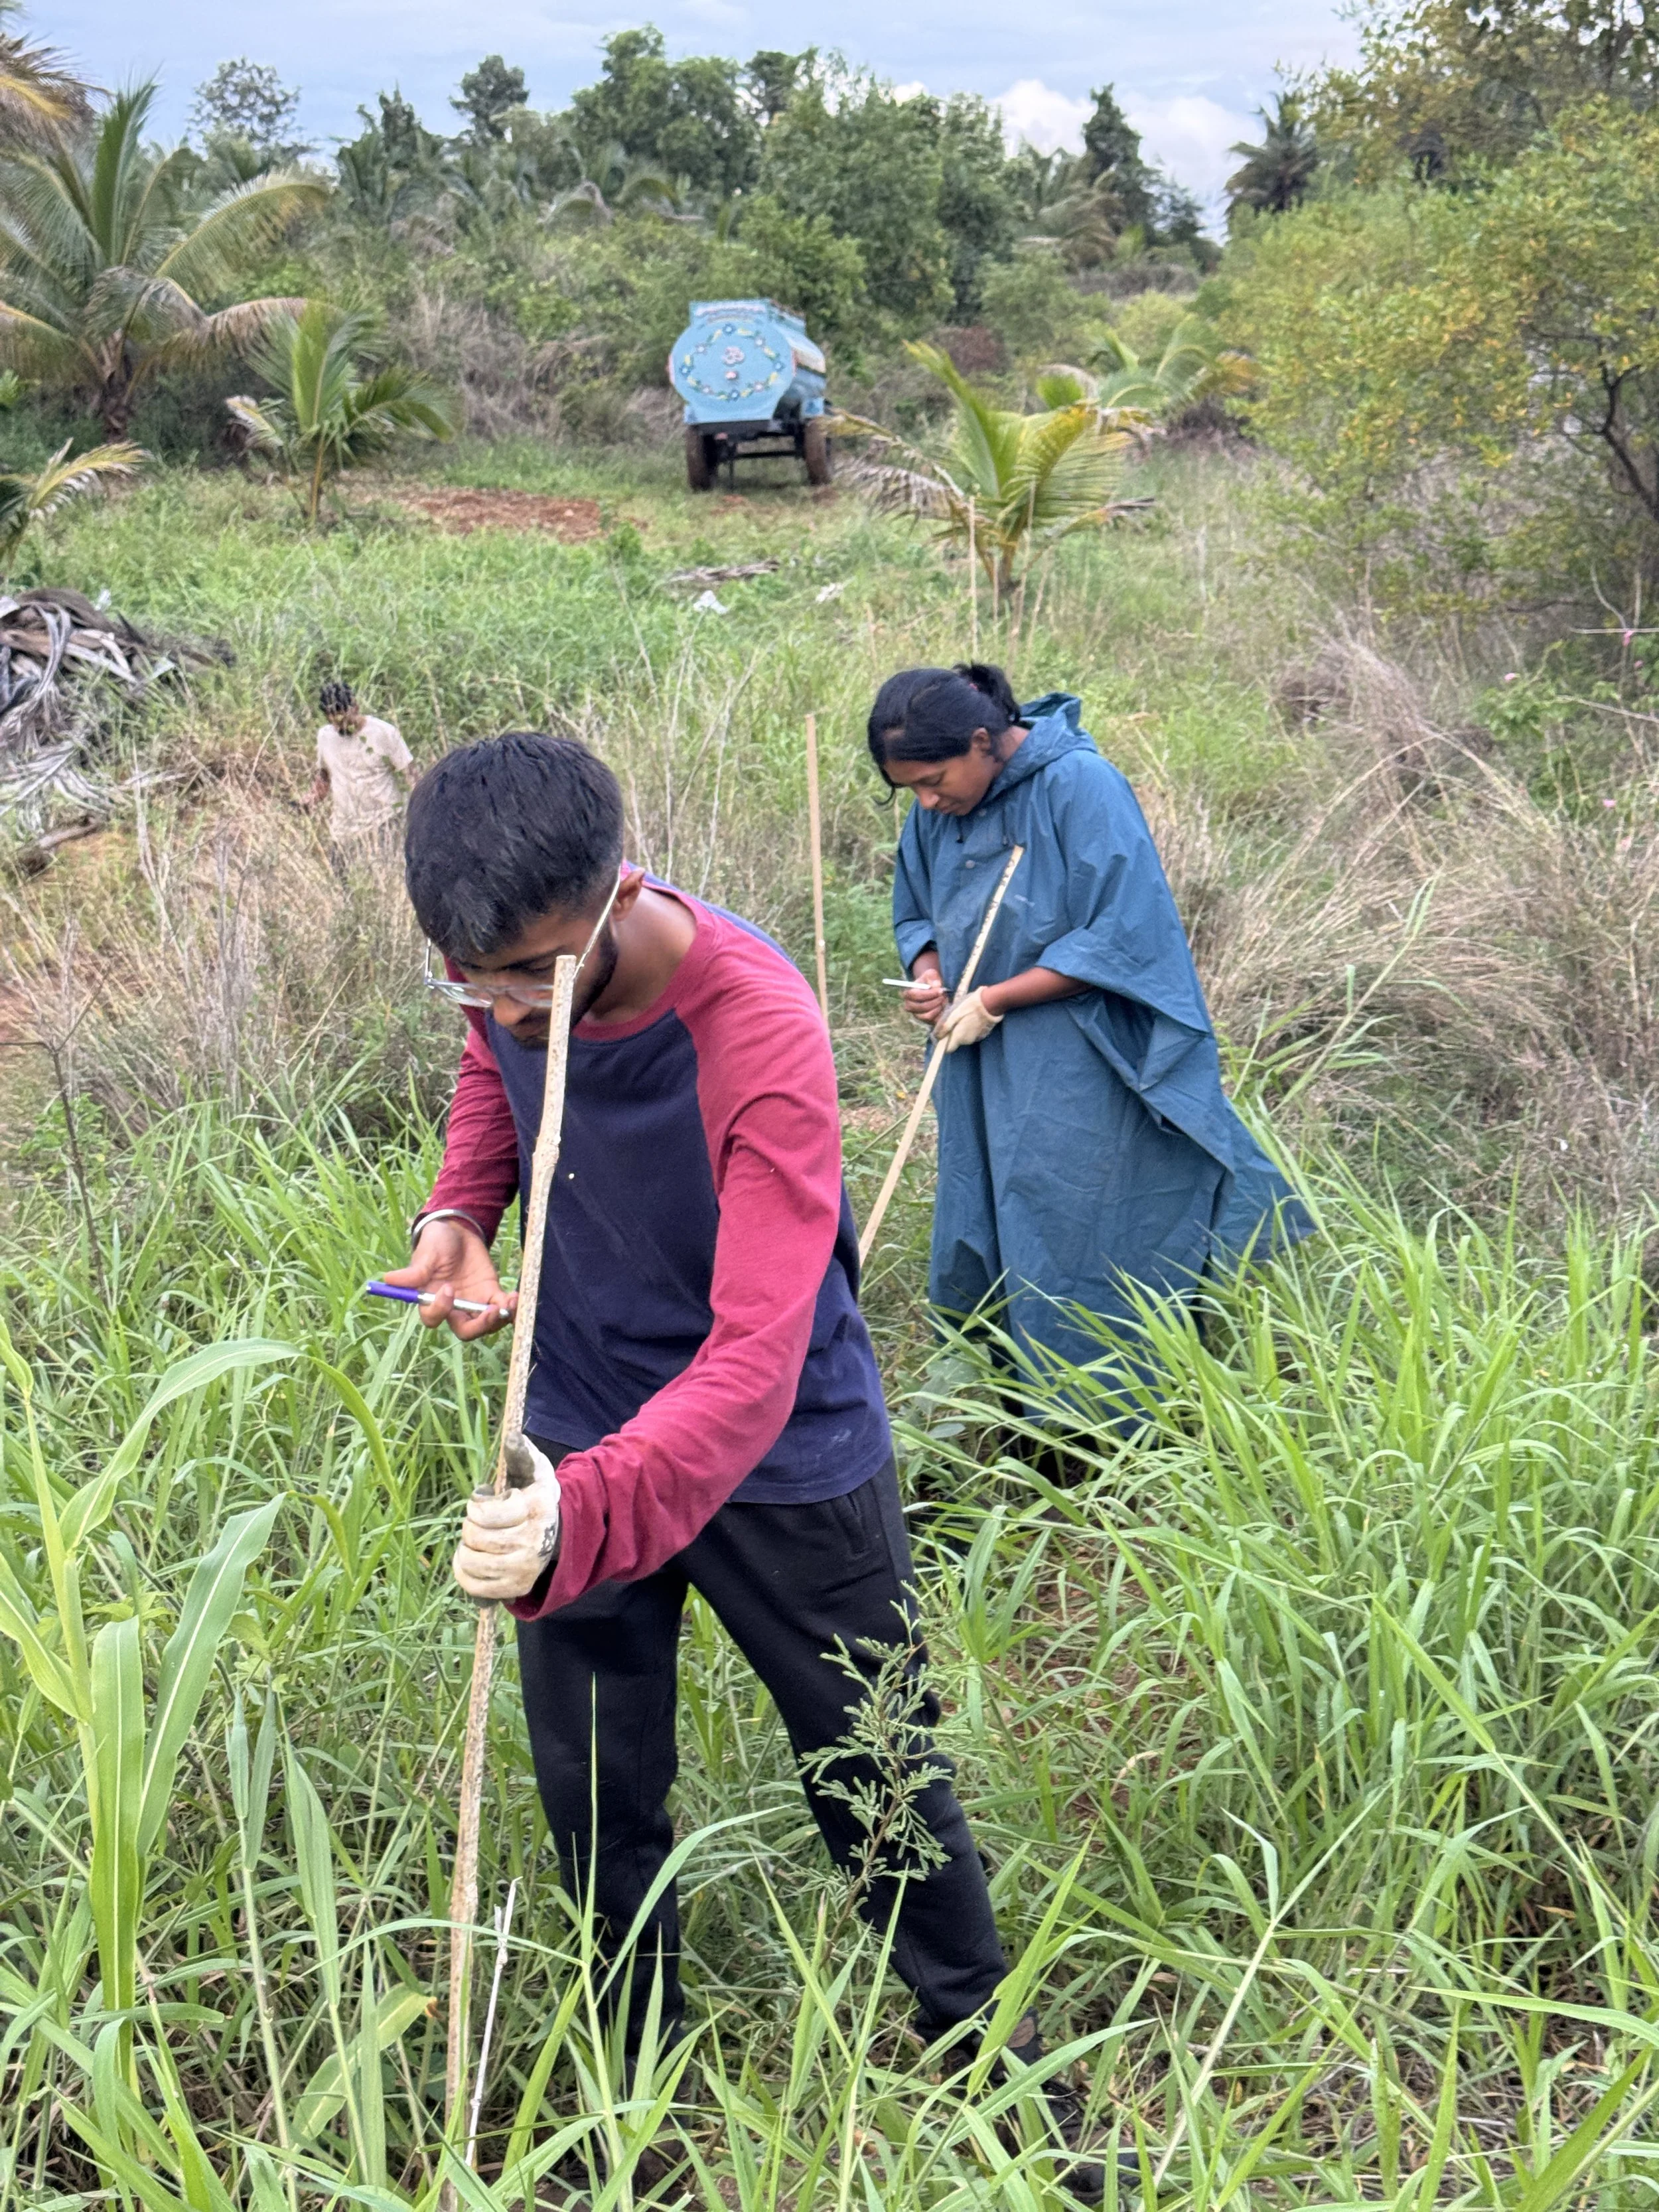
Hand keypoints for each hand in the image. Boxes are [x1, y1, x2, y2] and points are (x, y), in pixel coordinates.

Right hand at [382, 1218, 513, 1340]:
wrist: (458, 1230)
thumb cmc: (437, 1242)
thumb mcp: (426, 1253)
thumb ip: (415, 1270)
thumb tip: (389, 1279)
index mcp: (431, 1300)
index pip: (434, 1318)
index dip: (441, 1309)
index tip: (448, 1288)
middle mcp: (453, 1307)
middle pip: (465, 1330)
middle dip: (479, 1326)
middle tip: (491, 1311)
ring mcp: (473, 1302)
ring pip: (485, 1324)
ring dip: (499, 1319)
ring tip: (509, 1303)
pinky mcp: (490, 1293)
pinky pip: (501, 1308)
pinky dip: (510, 1307)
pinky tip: (515, 1296)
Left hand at [453, 1437, 561, 1600]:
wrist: (559, 1535)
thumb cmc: (536, 1498)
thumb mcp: (534, 1470)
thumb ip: (521, 1452)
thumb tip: (511, 1436)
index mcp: (535, 1508)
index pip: (484, 1513)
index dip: (475, 1505)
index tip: (482, 1501)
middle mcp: (532, 1541)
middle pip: (474, 1537)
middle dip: (470, 1525)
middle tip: (480, 1522)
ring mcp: (524, 1568)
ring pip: (471, 1561)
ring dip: (465, 1549)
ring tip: (476, 1540)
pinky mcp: (516, 1588)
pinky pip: (474, 1586)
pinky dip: (464, 1572)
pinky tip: (471, 1559)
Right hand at [903, 961, 946, 1026]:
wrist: (933, 990)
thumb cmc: (930, 981)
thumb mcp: (931, 974)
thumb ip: (933, 976)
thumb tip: (936, 985)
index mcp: (907, 993)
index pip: (914, 995)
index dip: (928, 994)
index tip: (941, 990)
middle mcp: (909, 1006)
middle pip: (921, 1007)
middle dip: (935, 1001)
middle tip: (943, 996)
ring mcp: (916, 1015)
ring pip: (927, 1015)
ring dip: (938, 1007)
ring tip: (943, 1000)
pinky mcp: (924, 1021)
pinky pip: (933, 1020)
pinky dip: (940, 1013)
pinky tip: (943, 1006)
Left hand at [936, 986, 1003, 1053]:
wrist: (990, 1003)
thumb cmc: (969, 1007)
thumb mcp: (954, 1014)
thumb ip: (945, 1027)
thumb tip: (937, 1036)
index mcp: (959, 1037)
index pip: (948, 1049)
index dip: (942, 1044)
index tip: (941, 1035)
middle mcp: (967, 1040)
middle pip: (955, 1041)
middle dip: (951, 1033)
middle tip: (951, 1020)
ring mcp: (976, 1037)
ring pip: (963, 1037)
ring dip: (960, 1029)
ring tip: (961, 1017)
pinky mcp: (982, 1033)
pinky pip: (971, 1033)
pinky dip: (968, 1028)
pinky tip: (970, 1017)